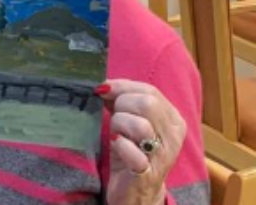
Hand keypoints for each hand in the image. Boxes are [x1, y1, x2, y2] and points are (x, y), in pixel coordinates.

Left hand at [97, 79, 186, 204]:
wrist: (136, 191)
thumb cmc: (131, 150)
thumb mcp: (130, 121)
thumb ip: (122, 100)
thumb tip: (104, 85)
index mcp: (173, 119)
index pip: (150, 91)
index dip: (123, 87)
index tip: (103, 90)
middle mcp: (173, 137)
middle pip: (148, 104)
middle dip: (122, 104)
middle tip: (113, 115)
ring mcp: (162, 156)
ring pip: (141, 126)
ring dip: (119, 124)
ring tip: (115, 132)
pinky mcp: (147, 174)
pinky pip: (134, 154)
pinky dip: (120, 146)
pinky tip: (115, 144)